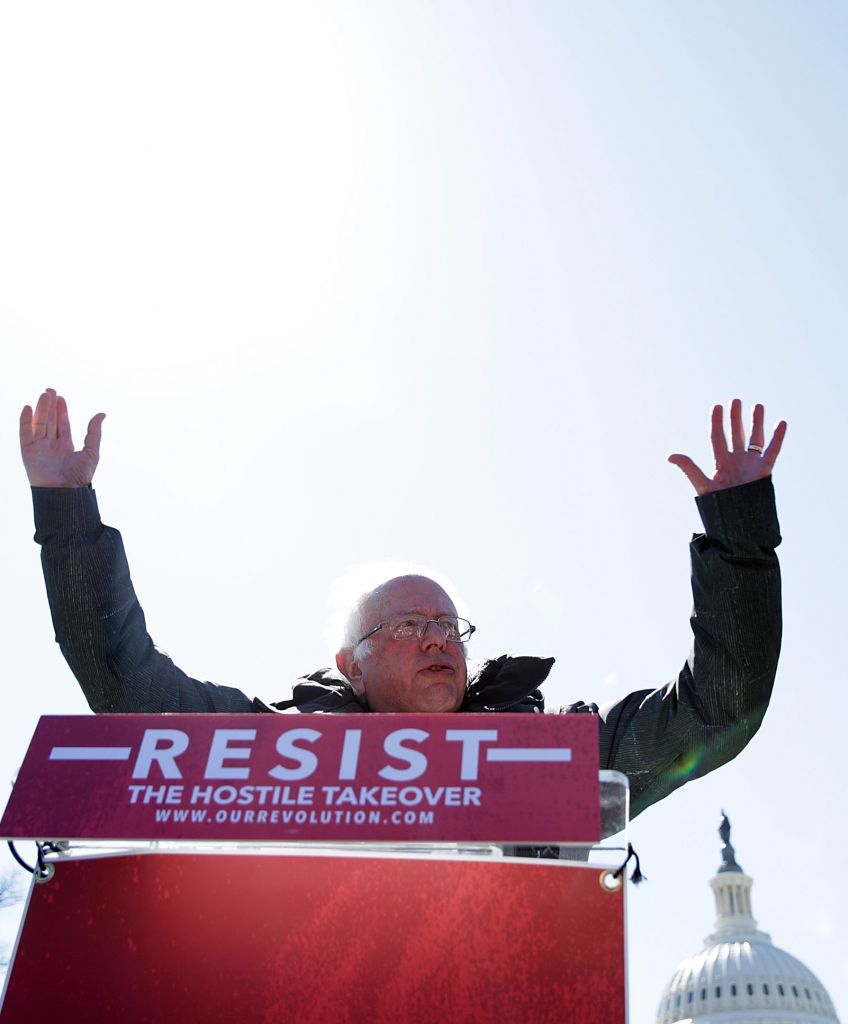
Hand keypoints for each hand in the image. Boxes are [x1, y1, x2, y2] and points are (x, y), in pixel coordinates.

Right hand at [20, 388, 105, 487]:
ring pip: (39, 424)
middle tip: (50, 390)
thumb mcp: (91, 451)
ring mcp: (39, 449)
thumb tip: (102, 414)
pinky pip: (25, 434)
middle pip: (49, 421)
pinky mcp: (28, 453)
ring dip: (40, 409)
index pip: (62, 425)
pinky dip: (25, 421)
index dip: (61, 411)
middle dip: (50, 406)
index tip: (60, 397)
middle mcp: (51, 446)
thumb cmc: (79, 476)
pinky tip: (27, 408)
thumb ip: (94, 432)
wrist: (65, 492)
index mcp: (66, 447)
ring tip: (44, 395)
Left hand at [668, 399, 786, 495]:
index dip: (717, 422)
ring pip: (755, 438)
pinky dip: (778, 438)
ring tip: (758, 406)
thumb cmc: (718, 506)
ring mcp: (751, 464)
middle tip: (736, 401)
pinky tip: (781, 423)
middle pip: (736, 434)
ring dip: (756, 422)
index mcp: (720, 463)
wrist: (738, 522)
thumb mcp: (703, 485)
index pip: (718, 437)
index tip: (717, 406)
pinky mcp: (765, 470)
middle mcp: (736, 460)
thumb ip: (689, 468)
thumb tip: (670, 456)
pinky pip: (773, 451)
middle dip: (736, 418)